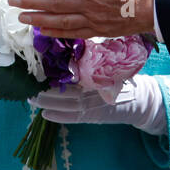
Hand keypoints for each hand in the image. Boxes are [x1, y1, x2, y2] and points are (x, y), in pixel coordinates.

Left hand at [8, 0, 158, 38]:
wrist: (162, 9)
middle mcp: (91, 4)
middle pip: (55, 3)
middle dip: (31, 2)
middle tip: (12, 1)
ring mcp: (94, 20)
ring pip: (60, 20)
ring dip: (38, 18)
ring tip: (21, 17)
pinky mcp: (99, 31)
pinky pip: (73, 33)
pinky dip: (56, 32)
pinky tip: (43, 31)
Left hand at [33, 75, 165, 134]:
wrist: (141, 101)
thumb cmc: (122, 81)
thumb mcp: (110, 68)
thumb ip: (93, 63)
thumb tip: (69, 51)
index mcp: (96, 77)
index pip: (72, 74)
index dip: (55, 72)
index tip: (39, 67)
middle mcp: (93, 91)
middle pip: (65, 90)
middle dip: (46, 89)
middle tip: (29, 84)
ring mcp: (93, 105)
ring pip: (66, 104)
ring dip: (47, 102)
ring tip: (31, 98)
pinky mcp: (94, 117)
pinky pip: (74, 118)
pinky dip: (59, 116)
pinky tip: (45, 114)